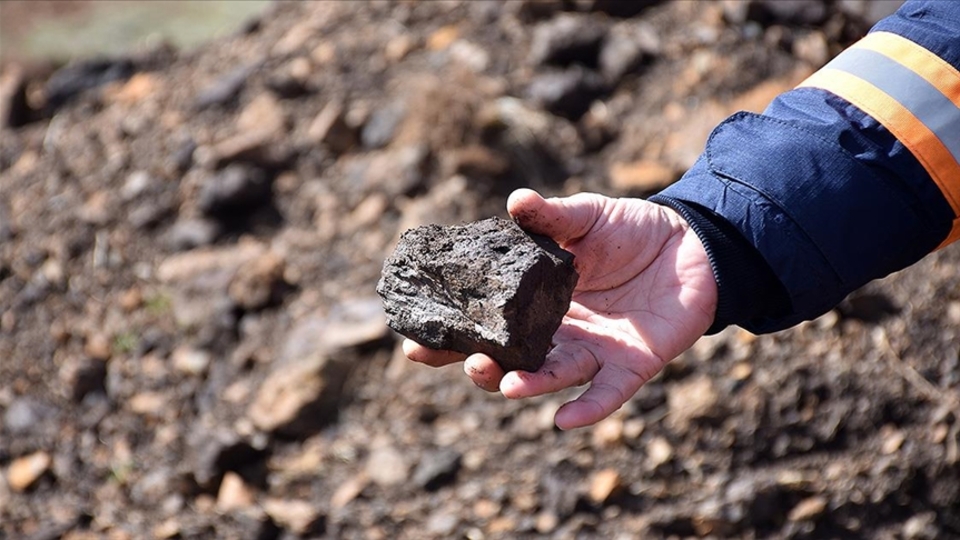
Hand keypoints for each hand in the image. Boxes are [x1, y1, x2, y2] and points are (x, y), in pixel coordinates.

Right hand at [404, 188, 717, 428]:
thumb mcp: (587, 217)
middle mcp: (560, 333)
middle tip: (461, 360)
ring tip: (502, 383)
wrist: (693, 244)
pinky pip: (608, 393)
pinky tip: (564, 421)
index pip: (488, 324)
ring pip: (553, 376)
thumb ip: (551, 217)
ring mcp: (594, 351)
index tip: (413, 344)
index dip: (453, 335)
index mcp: (538, 301)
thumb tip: (515, 201)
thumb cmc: (632, 230)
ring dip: (527, 384)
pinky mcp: (633, 364)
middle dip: (483, 366)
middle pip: (512, 359)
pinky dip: (587, 408)